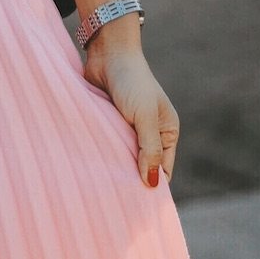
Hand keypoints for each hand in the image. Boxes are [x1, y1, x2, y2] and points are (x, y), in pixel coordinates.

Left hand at [82, 48, 179, 187]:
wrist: (107, 53)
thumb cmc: (131, 81)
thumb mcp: (144, 116)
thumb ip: (149, 149)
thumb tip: (153, 184)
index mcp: (166, 132)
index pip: (163, 169)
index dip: (153, 185)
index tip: (138, 205)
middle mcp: (149, 133)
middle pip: (142, 166)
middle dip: (132, 180)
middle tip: (117, 200)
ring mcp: (127, 129)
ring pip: (122, 158)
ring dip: (114, 167)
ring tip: (103, 187)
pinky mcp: (108, 124)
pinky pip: (107, 146)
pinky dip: (102, 155)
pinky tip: (92, 168)